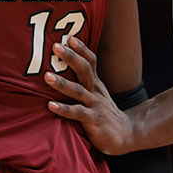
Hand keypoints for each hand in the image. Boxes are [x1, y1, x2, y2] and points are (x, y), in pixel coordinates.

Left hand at [44, 37, 136, 155]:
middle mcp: (95, 91)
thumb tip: (59, 69)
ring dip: (62, 82)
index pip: (90, 61)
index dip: (81, 48)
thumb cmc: (103, 113)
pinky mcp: (94, 121)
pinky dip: (64, 109)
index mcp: (95, 83)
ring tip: (47, 76)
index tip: (70, 37)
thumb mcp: (96, 94)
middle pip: (84, 69)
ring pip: (78, 91)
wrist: (125, 135)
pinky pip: (77, 113)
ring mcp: (95, 105)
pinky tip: (50, 105)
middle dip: (71, 57)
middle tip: (55, 46)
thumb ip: (82, 83)